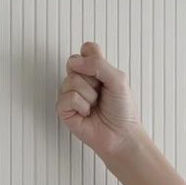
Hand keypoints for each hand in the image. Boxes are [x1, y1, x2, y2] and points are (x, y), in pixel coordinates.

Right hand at [57, 43, 137, 158]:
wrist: (121, 135)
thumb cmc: (122, 110)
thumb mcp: (118, 79)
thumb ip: (98, 63)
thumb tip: (75, 61)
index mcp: (94, 70)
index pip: (86, 49)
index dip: (93, 58)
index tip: (103, 74)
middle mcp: (80, 80)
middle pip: (74, 62)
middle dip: (92, 78)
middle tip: (100, 92)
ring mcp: (70, 93)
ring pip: (71, 80)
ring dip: (89, 95)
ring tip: (95, 105)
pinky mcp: (64, 109)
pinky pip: (68, 97)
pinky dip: (82, 106)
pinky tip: (87, 114)